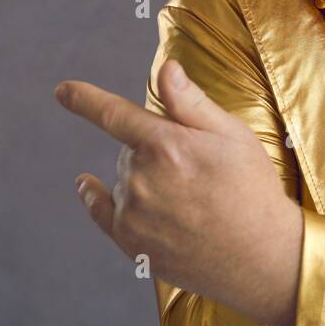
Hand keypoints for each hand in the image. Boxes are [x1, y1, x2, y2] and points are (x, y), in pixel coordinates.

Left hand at [54, 59, 302, 325]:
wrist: (261, 257)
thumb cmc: (252, 190)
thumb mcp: (233, 137)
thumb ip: (192, 103)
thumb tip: (166, 68)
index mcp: (166, 145)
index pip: (114, 114)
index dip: (85, 100)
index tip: (63, 91)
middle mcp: (142, 178)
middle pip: (129, 150)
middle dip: (152, 150)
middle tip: (195, 170)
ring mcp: (133, 213)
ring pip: (123, 180)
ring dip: (142, 178)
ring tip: (187, 198)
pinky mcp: (130, 242)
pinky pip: (101, 210)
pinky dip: (95, 196)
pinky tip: (87, 186)